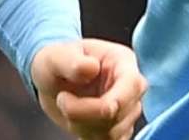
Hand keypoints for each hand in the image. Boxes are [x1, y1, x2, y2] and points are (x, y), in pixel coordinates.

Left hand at [31, 38, 146, 139]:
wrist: (56, 80)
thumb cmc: (59, 62)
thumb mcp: (57, 56)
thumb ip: (71, 61)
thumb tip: (91, 68)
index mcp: (122, 61)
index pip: (132, 84)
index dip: (114, 100)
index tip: (84, 105)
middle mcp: (131, 87)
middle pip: (118, 113)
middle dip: (83, 113)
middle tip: (62, 99)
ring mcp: (129, 111)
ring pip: (112, 132)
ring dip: (82, 125)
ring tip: (68, 105)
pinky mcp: (121, 130)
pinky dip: (87, 135)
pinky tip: (76, 120)